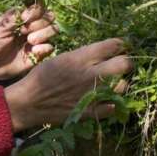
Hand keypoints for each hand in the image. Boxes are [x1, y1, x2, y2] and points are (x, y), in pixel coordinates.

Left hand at [0, 3, 57, 82]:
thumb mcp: (1, 26)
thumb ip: (16, 16)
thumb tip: (33, 9)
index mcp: (24, 16)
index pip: (40, 7)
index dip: (36, 12)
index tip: (24, 19)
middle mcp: (34, 26)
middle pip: (50, 16)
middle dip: (39, 23)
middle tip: (24, 31)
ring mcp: (38, 39)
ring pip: (54, 30)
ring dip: (43, 34)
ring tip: (30, 41)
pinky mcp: (40, 53)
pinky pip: (51, 47)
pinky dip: (44, 48)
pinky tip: (33, 51)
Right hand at [3, 38, 132, 131]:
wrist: (30, 102)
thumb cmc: (42, 76)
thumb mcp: (61, 58)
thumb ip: (83, 56)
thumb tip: (101, 53)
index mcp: (82, 58)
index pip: (113, 45)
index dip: (119, 44)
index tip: (119, 46)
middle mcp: (91, 74)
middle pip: (124, 64)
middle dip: (126, 62)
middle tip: (122, 63)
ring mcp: (93, 94)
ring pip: (122, 86)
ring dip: (120, 83)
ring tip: (114, 82)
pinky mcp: (90, 111)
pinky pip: (112, 107)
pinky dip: (112, 103)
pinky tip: (106, 99)